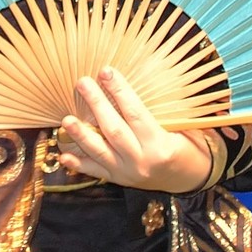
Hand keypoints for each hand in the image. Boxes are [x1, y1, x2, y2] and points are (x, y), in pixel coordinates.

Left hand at [58, 67, 216, 192]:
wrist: (188, 179)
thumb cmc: (186, 145)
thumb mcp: (185, 128)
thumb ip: (167, 109)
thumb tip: (152, 74)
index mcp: (160, 144)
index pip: (136, 113)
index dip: (120, 91)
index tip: (106, 71)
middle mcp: (142, 160)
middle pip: (114, 130)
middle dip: (97, 105)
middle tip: (82, 83)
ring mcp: (128, 172)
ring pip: (101, 152)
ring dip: (81, 136)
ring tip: (66, 120)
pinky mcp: (119, 180)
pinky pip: (96, 172)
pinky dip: (79, 165)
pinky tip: (63, 154)